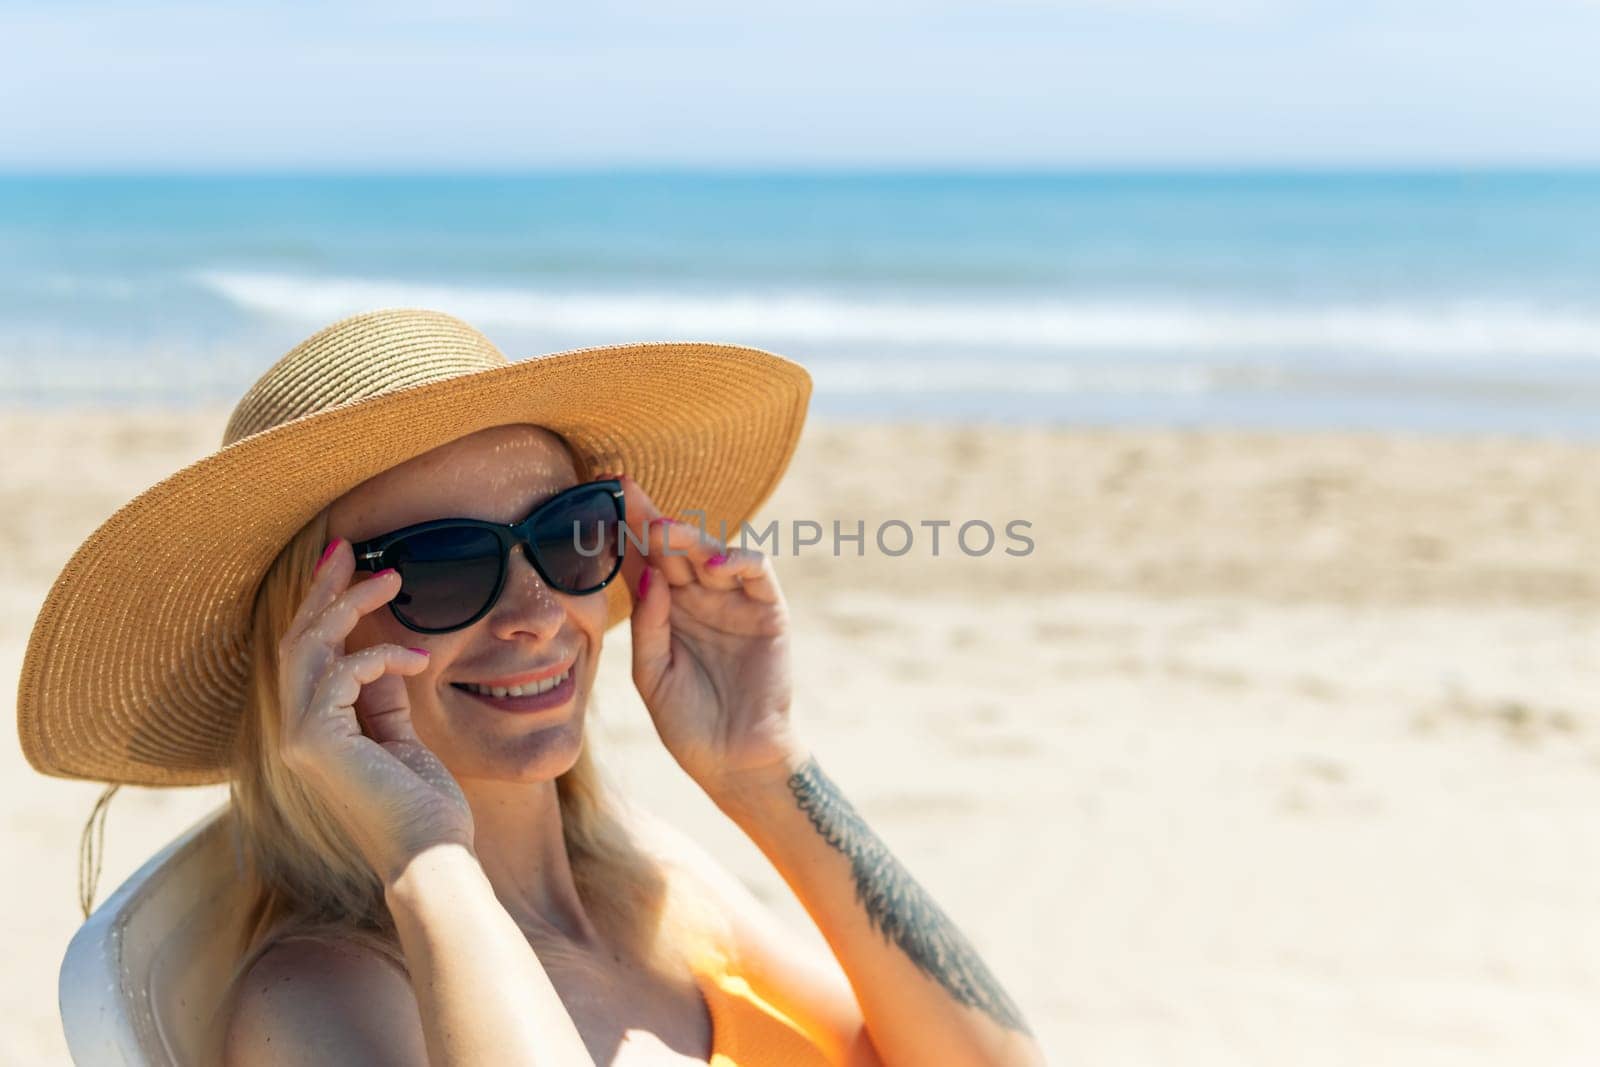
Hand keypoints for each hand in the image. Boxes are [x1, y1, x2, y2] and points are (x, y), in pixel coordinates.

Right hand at [275, 539, 474, 885]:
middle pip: (297, 641)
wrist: (430, 856)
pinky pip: (341, 672)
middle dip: (322, 590)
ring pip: (309, 647)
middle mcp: (294, 733)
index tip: (343, 564)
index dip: (320, 606)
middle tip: (348, 547)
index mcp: (312, 732)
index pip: (307, 655)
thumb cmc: (423, 808)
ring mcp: (298, 738)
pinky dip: (380, 655)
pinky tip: (417, 657)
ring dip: (349, 605)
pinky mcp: (315, 742)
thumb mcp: (402, 741)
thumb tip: (384, 657)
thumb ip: (384, 702)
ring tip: (392, 579)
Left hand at [609, 474, 809, 801]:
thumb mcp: (653, 675)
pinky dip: (738, 560)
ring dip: (688, 535)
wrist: (733, 762)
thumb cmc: (688, 723)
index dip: (623, 530)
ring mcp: (734, 602)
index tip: (596, 498)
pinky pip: (756, 572)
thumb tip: (648, 575)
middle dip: (648, 515)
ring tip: (663, 528)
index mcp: (667, 610)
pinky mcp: (768, 612)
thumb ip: (649, 626)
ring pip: (712, 550)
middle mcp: (699, 597)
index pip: (643, 560)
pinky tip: (713, 564)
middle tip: (622, 488)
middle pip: (673, 545)